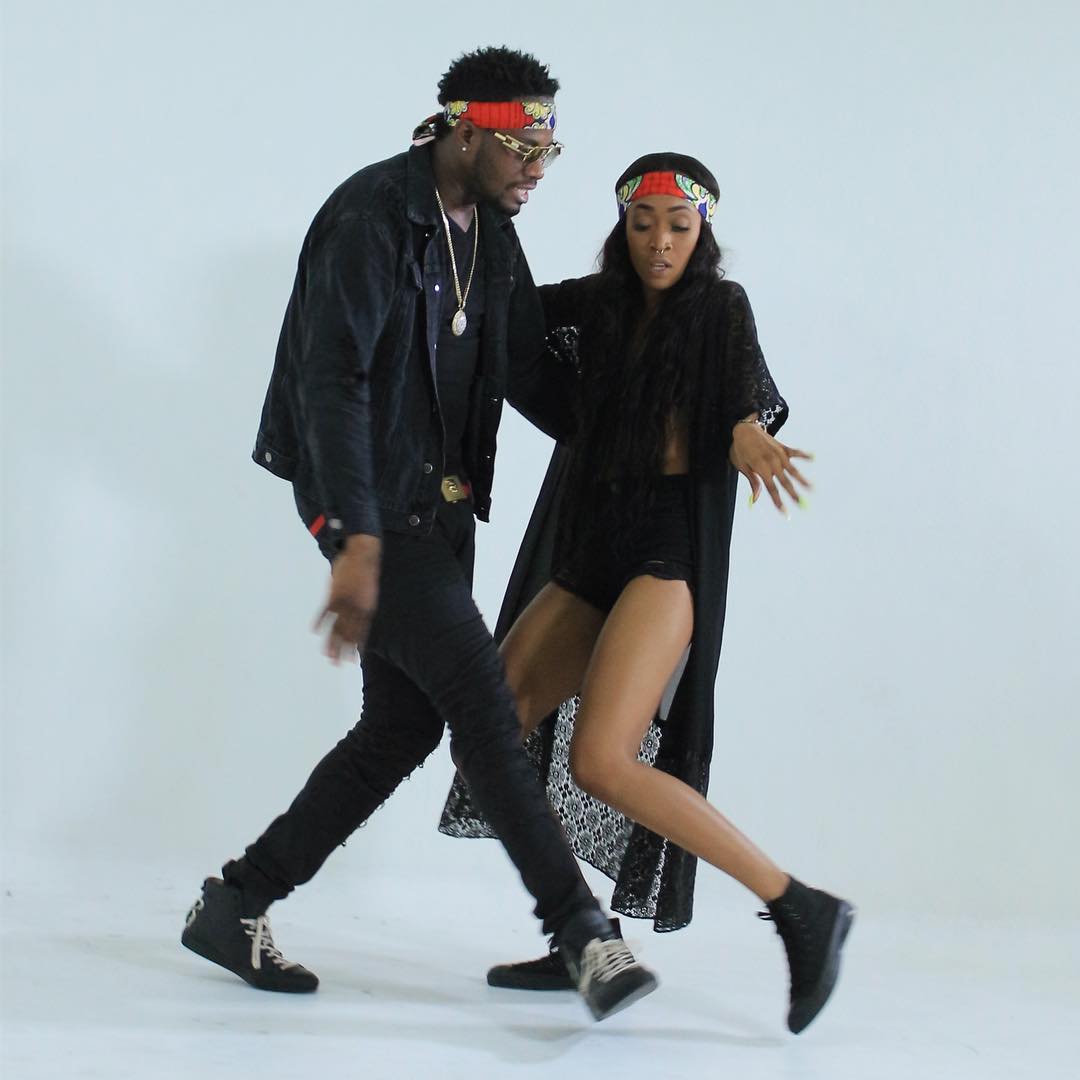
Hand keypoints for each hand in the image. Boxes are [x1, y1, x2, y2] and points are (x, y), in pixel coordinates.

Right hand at [313, 534, 381, 663]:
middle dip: (342, 651)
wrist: (362, 554)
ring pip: (336, 626)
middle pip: (348, 634)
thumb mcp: (369, 593)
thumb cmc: (366, 573)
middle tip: (336, 665)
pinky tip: (314, 631)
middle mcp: (357, 609)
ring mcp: (345, 602)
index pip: (362, 633)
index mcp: (367, 609)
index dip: (357, 648)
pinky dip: (319, 621)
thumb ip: (364, 608)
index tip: (353, 661)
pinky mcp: (334, 594)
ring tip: (326, 654)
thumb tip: (360, 620)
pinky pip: (325, 611)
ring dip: (330, 642)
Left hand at [729, 421, 812, 513]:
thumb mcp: (742, 466)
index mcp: (761, 469)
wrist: (745, 429)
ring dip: (803, 480)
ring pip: (793, 470)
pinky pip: (795, 452)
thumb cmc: (740, 450)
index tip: (785, 512)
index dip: (779, 502)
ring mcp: (779, 455)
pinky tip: (813, 457)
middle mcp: (773, 463)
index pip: (772, 489)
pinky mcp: (783, 447)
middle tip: (802, 505)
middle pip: (785, 482)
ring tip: (812, 488)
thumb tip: (755, 499)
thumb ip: (753, 482)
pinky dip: (804, 455)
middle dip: (793, 495)